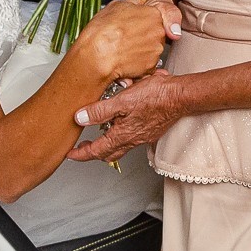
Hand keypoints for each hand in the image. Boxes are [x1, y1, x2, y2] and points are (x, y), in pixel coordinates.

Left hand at [67, 70, 183, 162]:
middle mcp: (133, 139)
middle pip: (109, 153)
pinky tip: (123, 118)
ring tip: (101, 130)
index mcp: (122, 135)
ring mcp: (143, 136)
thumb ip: (100, 111)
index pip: (96, 151)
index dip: (81, 154)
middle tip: (84, 146)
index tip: (70, 154)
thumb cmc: (155, 96)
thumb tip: (80, 118)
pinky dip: (122, 131)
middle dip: (94, 151)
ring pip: (120, 145)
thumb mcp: (122, 99)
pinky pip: (132, 136)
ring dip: (108, 141)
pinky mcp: (151, 129)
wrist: (180, 96)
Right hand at [76, 0, 173, 81]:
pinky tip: (125, 59)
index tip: (132, 25)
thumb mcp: (117, 6)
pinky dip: (139, 63)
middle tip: (126, 37)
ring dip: (142, 49)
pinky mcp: (151, 66)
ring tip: (124, 49)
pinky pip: (147, 64)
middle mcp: (159, 32)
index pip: (156, 16)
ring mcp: (156, 50)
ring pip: (152, 49)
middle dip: (144, 35)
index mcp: (153, 14)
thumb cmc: (104, 30)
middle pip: (156, 33)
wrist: (97, 55)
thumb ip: (135, 0)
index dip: (142, 21)